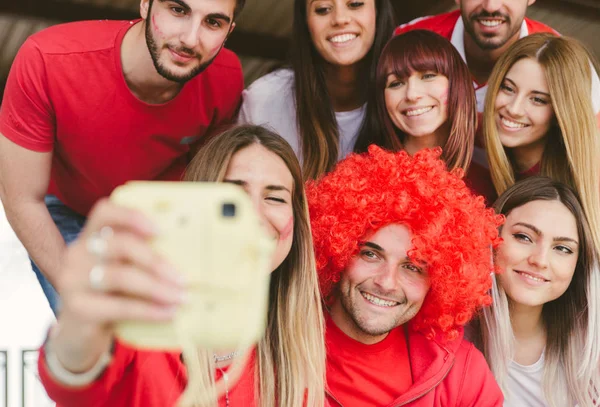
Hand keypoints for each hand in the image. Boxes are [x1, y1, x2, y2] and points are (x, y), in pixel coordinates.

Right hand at [52, 198, 185, 371]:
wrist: (80, 336)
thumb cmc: (110, 297)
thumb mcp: (122, 271)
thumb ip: (142, 259)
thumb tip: (191, 256)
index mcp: (91, 237)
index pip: (104, 212)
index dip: (132, 216)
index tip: (160, 230)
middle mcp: (78, 254)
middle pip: (118, 245)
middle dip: (155, 260)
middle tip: (183, 277)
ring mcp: (73, 281)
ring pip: (120, 276)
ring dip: (157, 287)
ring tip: (181, 297)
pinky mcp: (78, 309)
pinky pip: (120, 306)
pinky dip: (149, 310)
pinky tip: (168, 313)